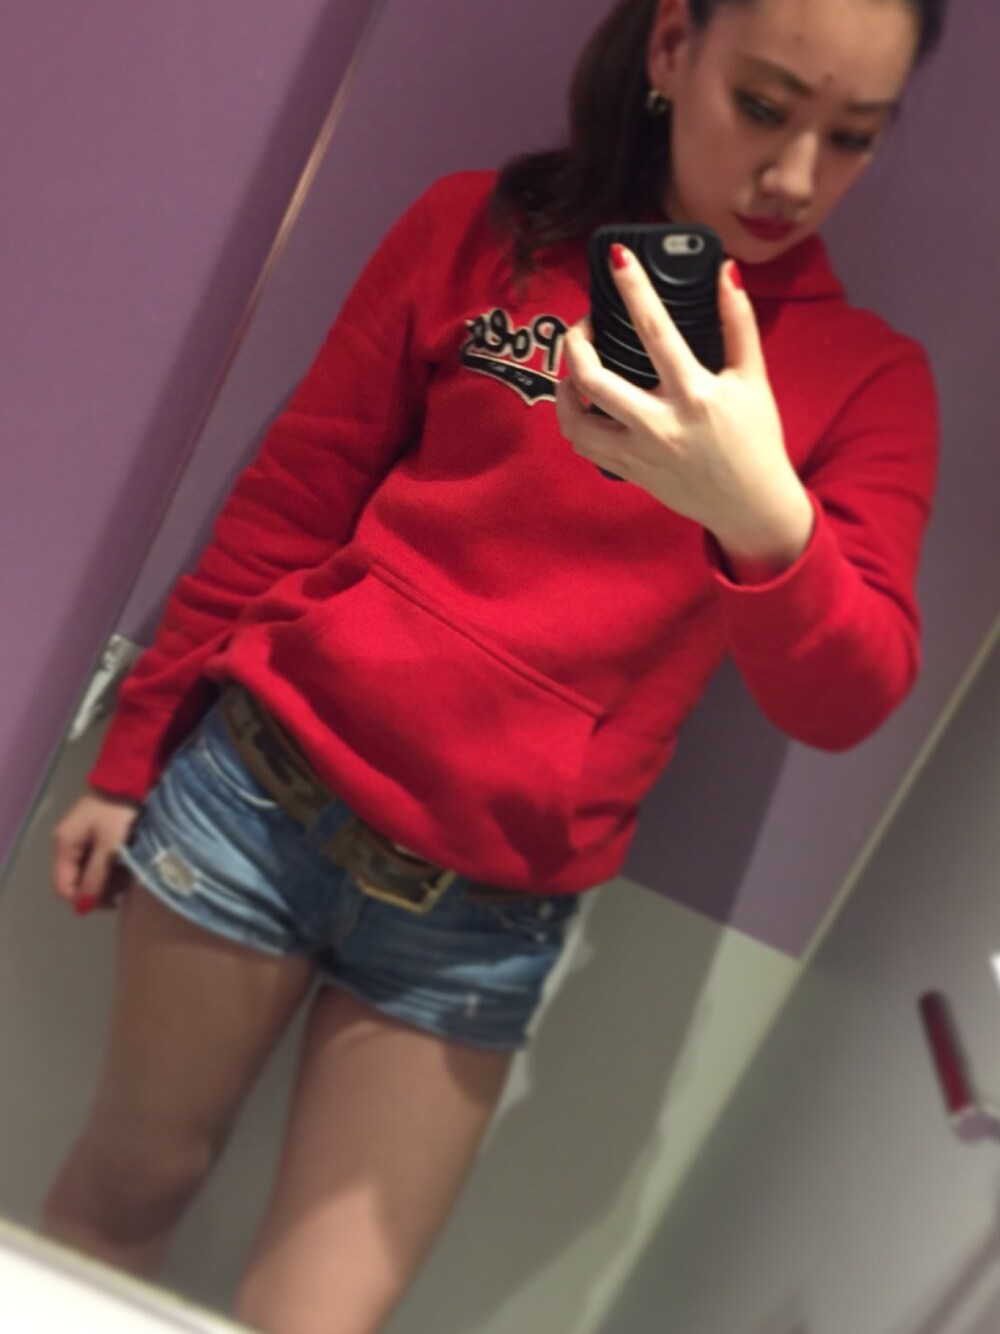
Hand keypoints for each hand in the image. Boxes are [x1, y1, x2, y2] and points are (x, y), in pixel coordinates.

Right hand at [52, 792, 141, 915]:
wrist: (131, 778)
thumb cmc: (119, 812)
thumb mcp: (109, 845)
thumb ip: (96, 876)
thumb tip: (83, 906)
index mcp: (64, 845)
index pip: (63, 886)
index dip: (83, 899)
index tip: (108, 903)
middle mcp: (68, 843)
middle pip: (76, 880)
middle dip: (97, 890)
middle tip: (122, 893)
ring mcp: (81, 838)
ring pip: (88, 871)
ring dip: (106, 880)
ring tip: (128, 880)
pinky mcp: (96, 834)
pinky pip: (97, 859)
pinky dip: (110, 867)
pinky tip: (127, 868)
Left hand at [555, 248, 813, 580]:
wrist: (751, 505)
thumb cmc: (755, 439)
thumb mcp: (753, 378)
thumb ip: (739, 323)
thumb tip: (727, 272)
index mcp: (695, 394)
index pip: (656, 331)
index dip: (634, 288)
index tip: (616, 258)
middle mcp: (661, 424)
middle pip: (594, 378)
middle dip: (576, 342)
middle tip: (583, 326)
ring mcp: (639, 453)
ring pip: (575, 419)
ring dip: (563, 386)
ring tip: (573, 366)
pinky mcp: (629, 472)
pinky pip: (583, 444)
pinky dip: (573, 419)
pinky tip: (582, 402)